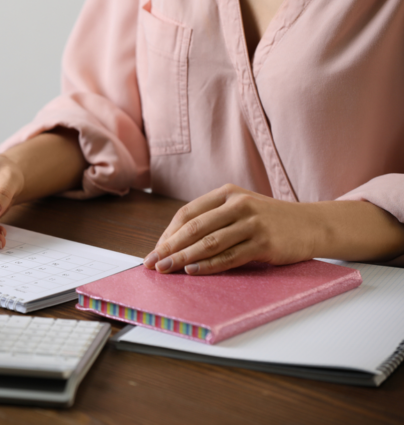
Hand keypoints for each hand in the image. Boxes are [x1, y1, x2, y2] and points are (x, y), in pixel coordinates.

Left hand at [143, 184, 318, 274]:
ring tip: (166, 269)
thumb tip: (176, 243)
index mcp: (227, 193)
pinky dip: (208, 265)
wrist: (312, 224)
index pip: (188, 213)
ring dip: (183, 258)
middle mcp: (238, 204)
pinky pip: (229, 257)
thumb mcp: (241, 209)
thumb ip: (213, 219)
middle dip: (170, 246)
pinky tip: (192, 271)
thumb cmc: (269, 220)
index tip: (156, 249)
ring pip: (209, 243)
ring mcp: (252, 223)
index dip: (169, 233)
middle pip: (194, 227)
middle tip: (153, 262)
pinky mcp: (264, 243)